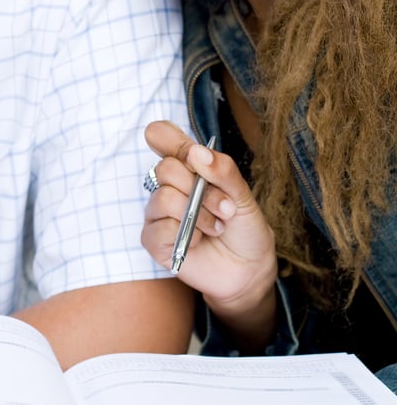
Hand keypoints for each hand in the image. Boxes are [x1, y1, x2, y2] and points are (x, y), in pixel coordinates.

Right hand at [141, 121, 276, 320]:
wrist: (250, 269)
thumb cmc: (245, 227)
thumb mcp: (244, 196)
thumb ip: (223, 171)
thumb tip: (198, 152)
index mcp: (188, 165)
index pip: (160, 135)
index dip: (170, 139)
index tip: (194, 156)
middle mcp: (169, 185)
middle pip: (165, 168)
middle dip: (201, 189)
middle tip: (224, 207)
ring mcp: (158, 212)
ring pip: (164, 198)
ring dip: (198, 215)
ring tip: (216, 227)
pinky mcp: (154, 240)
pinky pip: (160, 229)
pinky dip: (186, 236)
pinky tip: (198, 241)